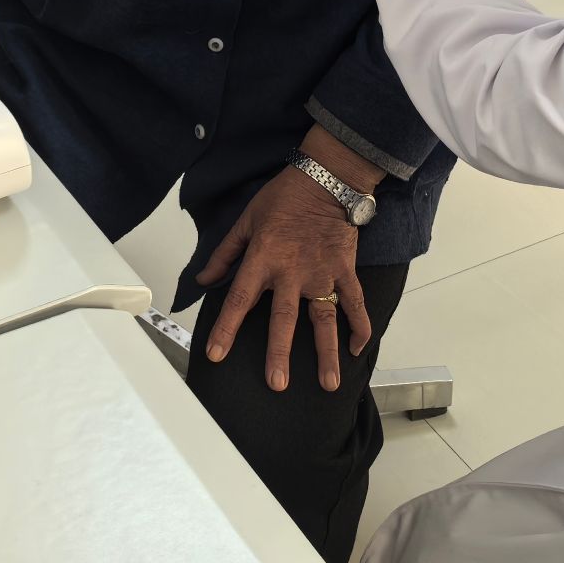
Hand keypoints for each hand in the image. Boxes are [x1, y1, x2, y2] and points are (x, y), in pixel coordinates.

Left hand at [195, 161, 372, 392]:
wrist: (325, 178)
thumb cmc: (282, 197)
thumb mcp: (246, 220)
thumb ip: (225, 253)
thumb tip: (204, 279)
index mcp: (262, 259)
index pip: (239, 299)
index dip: (226, 328)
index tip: (216, 354)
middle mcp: (291, 272)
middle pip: (283, 318)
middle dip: (279, 353)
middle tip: (277, 383)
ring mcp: (321, 273)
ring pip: (323, 319)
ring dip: (326, 352)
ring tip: (328, 383)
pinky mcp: (344, 269)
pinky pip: (354, 302)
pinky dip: (359, 326)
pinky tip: (356, 350)